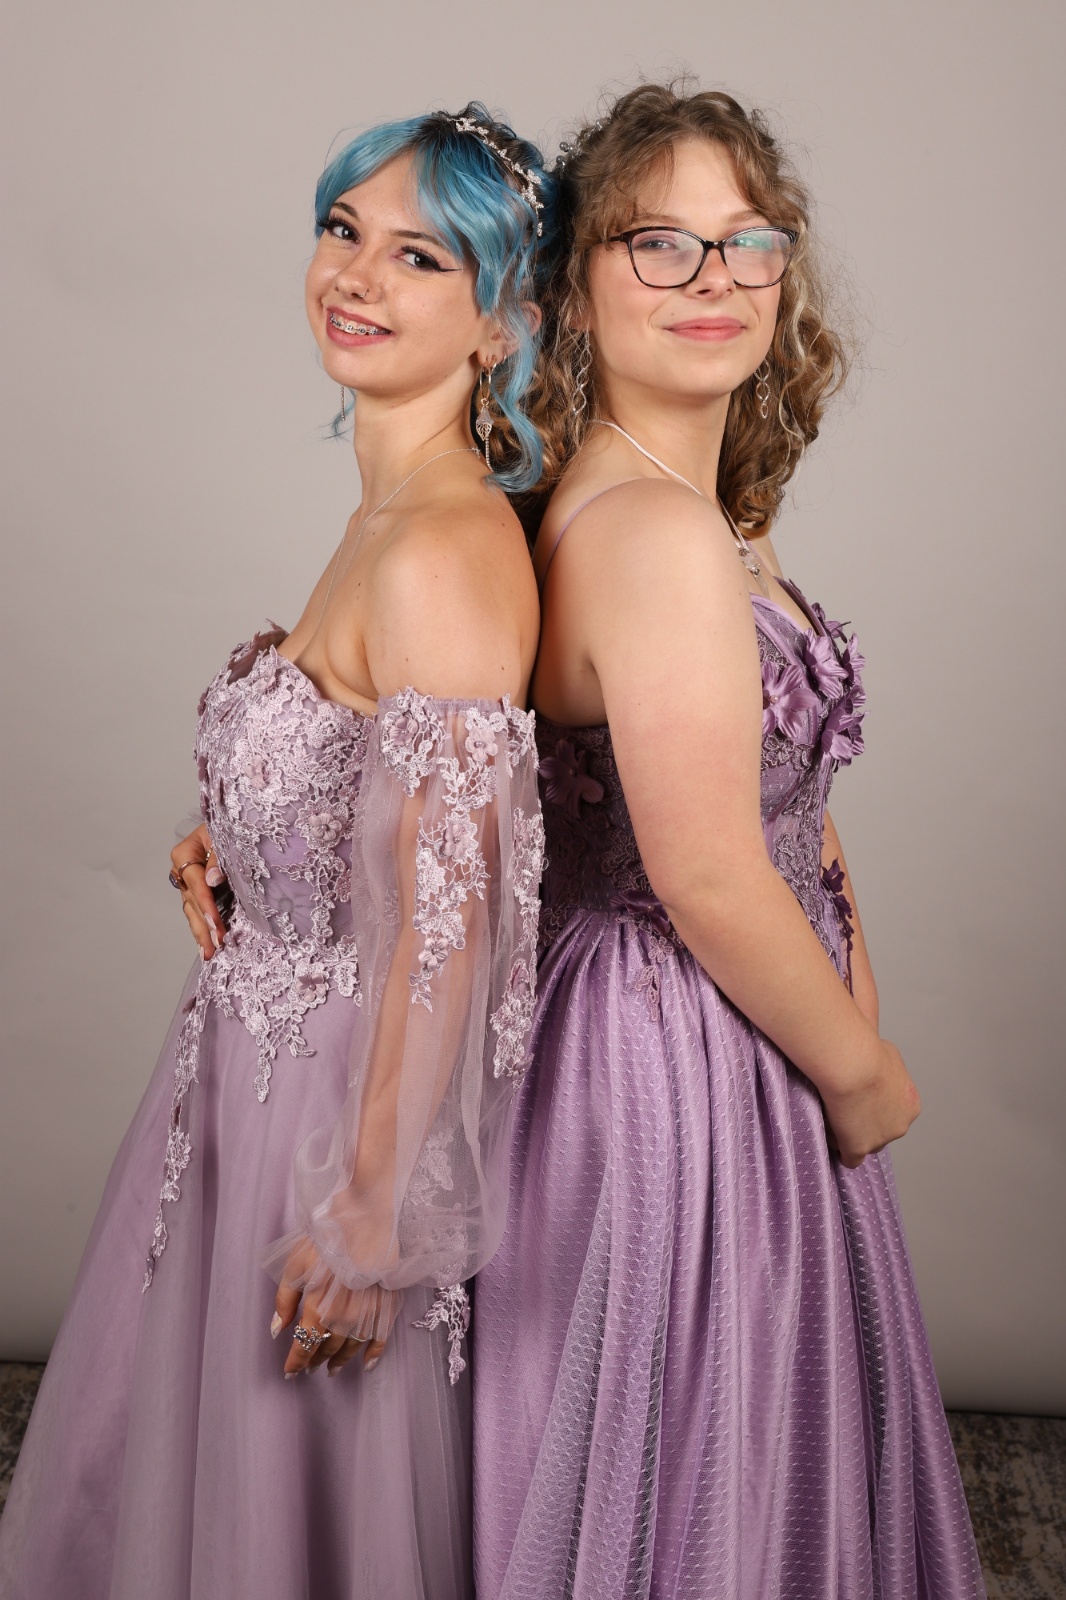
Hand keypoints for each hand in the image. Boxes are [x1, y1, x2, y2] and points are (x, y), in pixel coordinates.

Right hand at [170, 823, 226, 959]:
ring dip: (201, 934)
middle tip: (216, 946)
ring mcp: (187, 884)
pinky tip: (206, 947)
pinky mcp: (196, 892)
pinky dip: (202, 929)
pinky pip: (196, 913)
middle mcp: (182, 871)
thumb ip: (218, 857)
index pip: (196, 884)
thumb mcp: (221, 835)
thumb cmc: (225, 827)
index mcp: (185, 854)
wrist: (226, 825)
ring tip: (210, 954)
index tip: (217, 924)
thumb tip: (213, 879)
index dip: (207, 905)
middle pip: (192, 902)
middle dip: (205, 925)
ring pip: (191, 912)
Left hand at [271, 1236, 398, 1378]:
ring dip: (339, 1361)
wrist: (363, 1224)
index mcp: (316, 1312)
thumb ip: (284, 1302)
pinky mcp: (384, 1308)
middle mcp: (341, 1321)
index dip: (295, 1362)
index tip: (290, 1372)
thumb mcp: (295, 1267)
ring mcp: (365, 1316)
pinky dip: (373, 1355)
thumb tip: (277, 1331)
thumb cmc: (325, 1242)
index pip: (303, 1347)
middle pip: (326, 1349)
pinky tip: (366, 1364)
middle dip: (315, 1360)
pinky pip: (379, 1340)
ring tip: (331, 1369)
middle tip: (310, 1368)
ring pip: (349, 1348)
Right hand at [820, 1039, 920, 1167]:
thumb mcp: (887, 1052)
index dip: (875, 1106)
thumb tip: (879, 1066)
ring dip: (851, 1134)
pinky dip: (841, 1149)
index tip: (859, 1098)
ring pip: (866, 1144)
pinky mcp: (858, 1148)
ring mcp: (880, 1140)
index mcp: (910, 1104)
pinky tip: (830, 1136)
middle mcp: (900, 1125)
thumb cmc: (867, 1051)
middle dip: (865, 1122)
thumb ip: (886, 1067)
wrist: (853, 1064)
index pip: (893, 1113)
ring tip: (832, 1116)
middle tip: (844, 1106)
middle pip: (882, 1131)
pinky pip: (850, 1158)